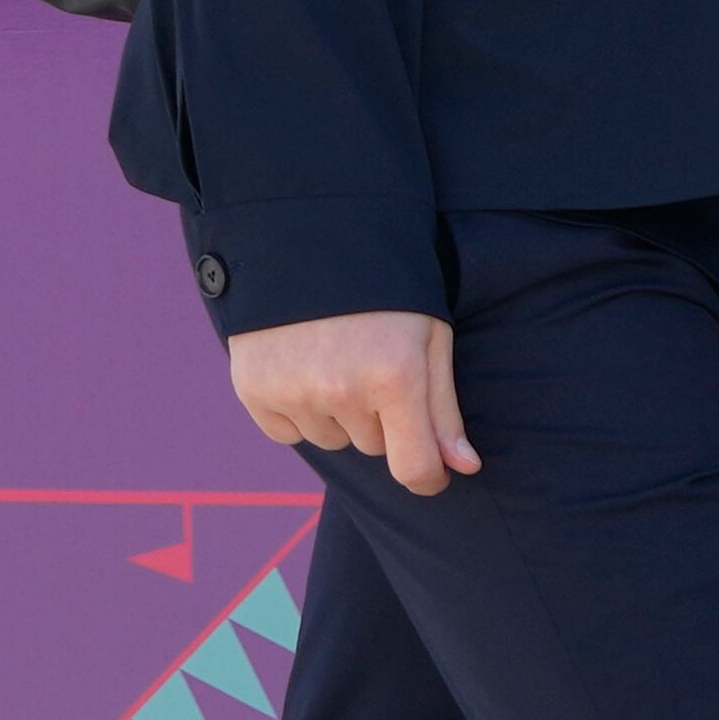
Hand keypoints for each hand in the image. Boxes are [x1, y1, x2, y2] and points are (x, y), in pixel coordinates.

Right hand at [229, 311, 475, 495]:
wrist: (310, 243)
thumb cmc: (388, 291)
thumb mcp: (430, 338)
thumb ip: (444, 409)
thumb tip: (464, 467)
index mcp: (396, 377)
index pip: (413, 466)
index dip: (428, 477)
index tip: (432, 475)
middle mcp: (341, 391)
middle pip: (374, 446)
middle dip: (382, 417)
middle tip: (376, 365)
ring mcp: (293, 392)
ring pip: (332, 439)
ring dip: (339, 413)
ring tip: (339, 358)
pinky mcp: (254, 391)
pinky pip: (288, 432)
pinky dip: (298, 411)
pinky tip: (304, 367)